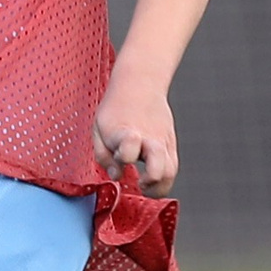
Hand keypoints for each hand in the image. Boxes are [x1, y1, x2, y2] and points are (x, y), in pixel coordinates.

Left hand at [92, 78, 178, 195]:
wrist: (140, 84)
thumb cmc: (116, 109)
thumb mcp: (98, 129)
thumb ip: (104, 156)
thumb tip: (117, 176)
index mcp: (126, 132)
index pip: (130, 146)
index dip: (125, 156)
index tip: (121, 159)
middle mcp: (149, 139)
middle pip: (160, 168)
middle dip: (151, 183)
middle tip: (140, 185)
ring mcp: (163, 142)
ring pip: (171, 171)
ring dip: (159, 186)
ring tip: (145, 185)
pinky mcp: (171, 143)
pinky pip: (172, 166)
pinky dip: (163, 177)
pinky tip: (151, 176)